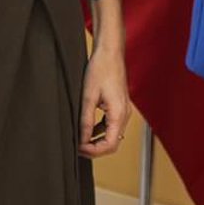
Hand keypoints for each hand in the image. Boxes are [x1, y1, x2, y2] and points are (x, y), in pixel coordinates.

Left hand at [78, 42, 130, 157]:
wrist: (110, 53)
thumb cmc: (101, 69)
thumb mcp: (88, 97)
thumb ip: (85, 121)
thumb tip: (81, 139)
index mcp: (119, 114)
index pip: (110, 145)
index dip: (94, 151)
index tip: (79, 148)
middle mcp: (125, 115)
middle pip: (113, 143)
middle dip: (95, 149)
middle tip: (78, 147)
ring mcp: (123, 111)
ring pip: (112, 135)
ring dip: (97, 141)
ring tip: (80, 140)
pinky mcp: (119, 106)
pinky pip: (111, 125)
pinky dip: (100, 131)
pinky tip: (88, 128)